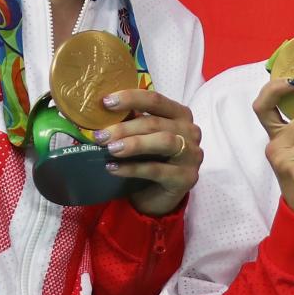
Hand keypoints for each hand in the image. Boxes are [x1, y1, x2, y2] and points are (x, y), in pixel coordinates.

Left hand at [95, 89, 200, 216]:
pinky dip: (132, 168)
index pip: (155, 100)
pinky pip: (157, 170)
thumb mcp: (140, 136)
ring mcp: (192, 155)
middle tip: (101, 136)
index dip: (130, 98)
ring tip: (110, 149)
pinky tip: (113, 168)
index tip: (105, 102)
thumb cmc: (149, 159)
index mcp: (180, 115)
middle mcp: (191, 131)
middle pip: (156, 123)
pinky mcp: (187, 177)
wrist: (157, 195)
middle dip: (125, 128)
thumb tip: (102, 109)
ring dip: (134, 144)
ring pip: (164, 141)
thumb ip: (131, 121)